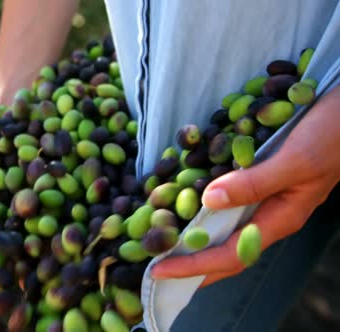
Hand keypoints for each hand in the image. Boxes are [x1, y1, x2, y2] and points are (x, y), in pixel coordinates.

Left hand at [152, 85, 339, 286]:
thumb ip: (255, 183)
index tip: (158, 271)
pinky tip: (180, 199)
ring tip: (161, 239)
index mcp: (280, 218)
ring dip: (192, 235)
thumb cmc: (333, 134)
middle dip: (189, 260)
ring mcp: (264, 196)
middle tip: (152, 265)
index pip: (230, 255)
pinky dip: (199, 203)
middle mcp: (268, 213)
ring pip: (222, 225)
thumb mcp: (295, 160)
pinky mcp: (259, 177)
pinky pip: (225, 198)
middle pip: (224, 248)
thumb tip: (208, 201)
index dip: (194, 265)